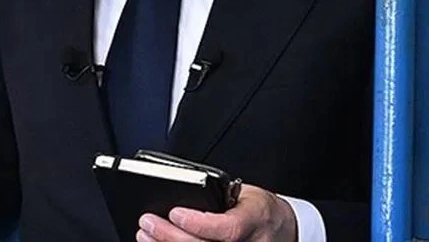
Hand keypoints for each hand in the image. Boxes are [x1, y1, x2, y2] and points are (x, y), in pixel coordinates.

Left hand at [137, 185, 297, 241]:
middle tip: (147, 221)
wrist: (282, 231)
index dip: (198, 223)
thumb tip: (182, 192)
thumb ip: (219, 197)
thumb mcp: (247, 194)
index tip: (175, 212)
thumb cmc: (261, 211)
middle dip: (169, 236)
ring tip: (146, 235)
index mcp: (255, 220)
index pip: (226, 229)